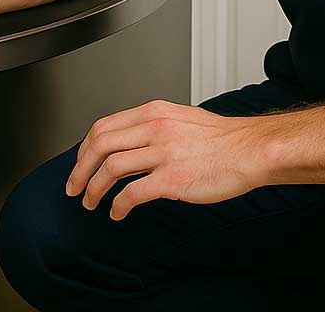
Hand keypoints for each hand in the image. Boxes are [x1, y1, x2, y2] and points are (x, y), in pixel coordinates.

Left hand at [64, 99, 270, 220]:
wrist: (250, 150)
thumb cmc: (222, 139)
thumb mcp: (181, 118)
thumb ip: (153, 125)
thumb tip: (129, 141)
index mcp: (154, 111)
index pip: (104, 126)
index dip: (84, 148)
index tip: (80, 163)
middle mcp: (155, 127)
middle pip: (100, 145)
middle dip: (80, 169)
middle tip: (74, 187)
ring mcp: (163, 153)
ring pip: (111, 168)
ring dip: (94, 189)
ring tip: (91, 202)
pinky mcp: (172, 178)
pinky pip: (132, 193)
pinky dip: (117, 206)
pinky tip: (117, 213)